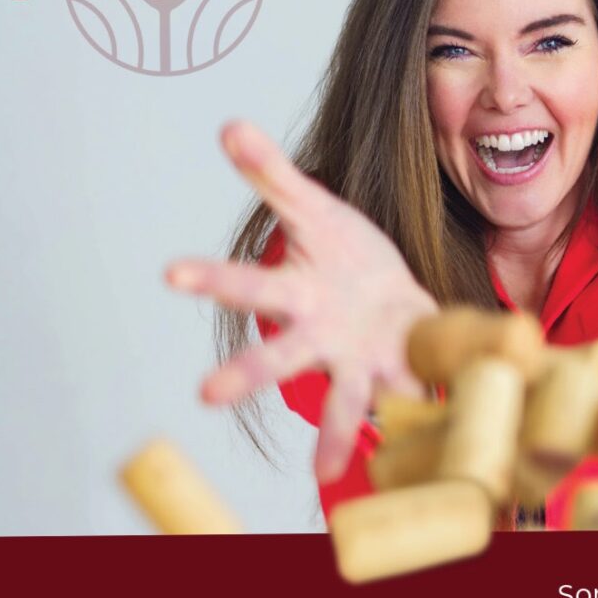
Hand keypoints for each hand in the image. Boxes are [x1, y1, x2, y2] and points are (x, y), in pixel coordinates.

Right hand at [166, 121, 437, 478]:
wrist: (395, 303)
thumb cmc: (345, 256)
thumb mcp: (313, 208)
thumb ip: (271, 172)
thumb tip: (229, 124)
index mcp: (295, 292)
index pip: (246, 282)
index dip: (208, 277)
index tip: (169, 273)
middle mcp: (318, 338)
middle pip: (279, 355)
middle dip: (244, 374)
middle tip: (205, 395)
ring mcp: (360, 362)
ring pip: (344, 399)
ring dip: (336, 433)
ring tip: (325, 474)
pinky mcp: (403, 376)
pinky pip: (412, 401)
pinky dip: (419, 418)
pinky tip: (427, 435)